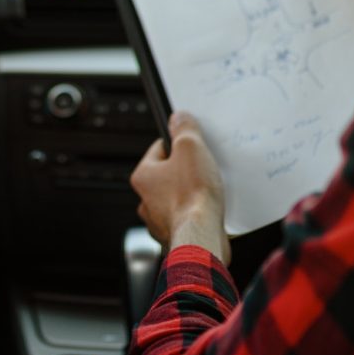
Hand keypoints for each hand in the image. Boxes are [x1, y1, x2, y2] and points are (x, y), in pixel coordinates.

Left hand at [130, 111, 230, 263]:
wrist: (201, 236)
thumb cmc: (193, 196)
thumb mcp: (191, 148)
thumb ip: (184, 129)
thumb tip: (179, 117)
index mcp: (143, 176)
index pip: (158, 149)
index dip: (177, 143)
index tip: (191, 142)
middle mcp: (146, 200)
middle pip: (168, 174)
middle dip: (186, 169)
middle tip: (203, 166)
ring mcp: (159, 220)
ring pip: (176, 197)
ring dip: (192, 192)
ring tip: (209, 188)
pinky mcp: (176, 235)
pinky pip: (186, 217)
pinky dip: (197, 212)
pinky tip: (210, 209)